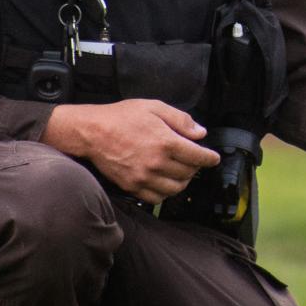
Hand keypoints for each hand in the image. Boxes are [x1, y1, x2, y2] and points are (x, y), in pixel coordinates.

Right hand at [41, 98, 220, 203]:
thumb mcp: (154, 107)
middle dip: (195, 167)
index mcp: (165, 142)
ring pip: (175, 188)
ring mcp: (144, 177)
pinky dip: (166, 193)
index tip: (213, 158)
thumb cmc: (122, 117)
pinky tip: (165, 182)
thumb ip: (180, 120)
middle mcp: (157, 162)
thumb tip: (200, 133)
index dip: (209, 158)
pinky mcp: (132, 186)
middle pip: (188, 173)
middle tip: (193, 160)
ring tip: (181, 172)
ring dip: (183, 181)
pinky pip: (156, 198)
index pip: (198, 156)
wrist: (92, 132)